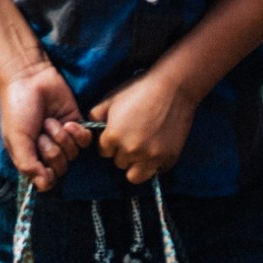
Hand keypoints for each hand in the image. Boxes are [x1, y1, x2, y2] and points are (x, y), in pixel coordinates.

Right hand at [0, 61, 92, 191]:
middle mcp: (47, 151)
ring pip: (73, 154)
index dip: (46, 170)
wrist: (30, 79)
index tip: (38, 155)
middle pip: (61, 168)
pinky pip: (85, 141)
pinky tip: (68, 122)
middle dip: (52, 149)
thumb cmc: (17, 109)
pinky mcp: (77, 125)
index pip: (46, 180)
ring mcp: (63, 139)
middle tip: (41, 131)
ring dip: (61, 137)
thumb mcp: (16, 140)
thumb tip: (44, 188)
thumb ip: (28, 165)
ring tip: (49, 121)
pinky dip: (78, 133)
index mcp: (30, 157)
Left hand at [90, 71, 197, 185]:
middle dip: (123, 152)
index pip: (104, 152)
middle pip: (119, 163)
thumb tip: (89, 130)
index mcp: (113, 137)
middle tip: (134, 135)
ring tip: (143, 148)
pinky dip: (155, 163)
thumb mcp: (110, 98)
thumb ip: (94, 117)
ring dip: (136, 164)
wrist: (174, 86)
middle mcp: (130, 150)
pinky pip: (156, 171)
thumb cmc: (140, 89)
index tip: (121, 131)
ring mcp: (151, 156)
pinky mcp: (168, 158)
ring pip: (135, 175)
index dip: (110, 141)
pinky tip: (158, 147)